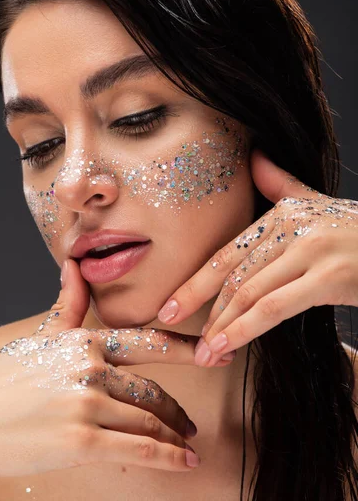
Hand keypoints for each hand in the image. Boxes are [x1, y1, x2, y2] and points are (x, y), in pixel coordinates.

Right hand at [0, 260, 206, 481]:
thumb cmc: (0, 382)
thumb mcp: (39, 337)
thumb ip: (67, 304)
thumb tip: (75, 266)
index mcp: (85, 341)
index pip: (146, 342)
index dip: (184, 348)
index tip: (211, 352)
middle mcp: (91, 367)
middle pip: (151, 390)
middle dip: (178, 410)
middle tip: (192, 423)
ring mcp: (87, 403)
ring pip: (149, 419)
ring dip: (174, 436)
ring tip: (185, 445)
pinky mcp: (80, 440)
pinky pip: (138, 448)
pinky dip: (168, 456)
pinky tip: (183, 461)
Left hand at [158, 148, 357, 366]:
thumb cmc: (357, 232)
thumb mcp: (319, 204)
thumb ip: (281, 185)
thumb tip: (254, 156)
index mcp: (283, 213)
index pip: (228, 252)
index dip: (196, 281)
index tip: (169, 304)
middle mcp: (292, 225)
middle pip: (233, 273)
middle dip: (201, 306)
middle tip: (177, 332)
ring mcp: (310, 248)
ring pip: (250, 291)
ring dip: (222, 325)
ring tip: (205, 352)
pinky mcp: (328, 275)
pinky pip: (275, 306)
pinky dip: (246, 328)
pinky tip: (228, 346)